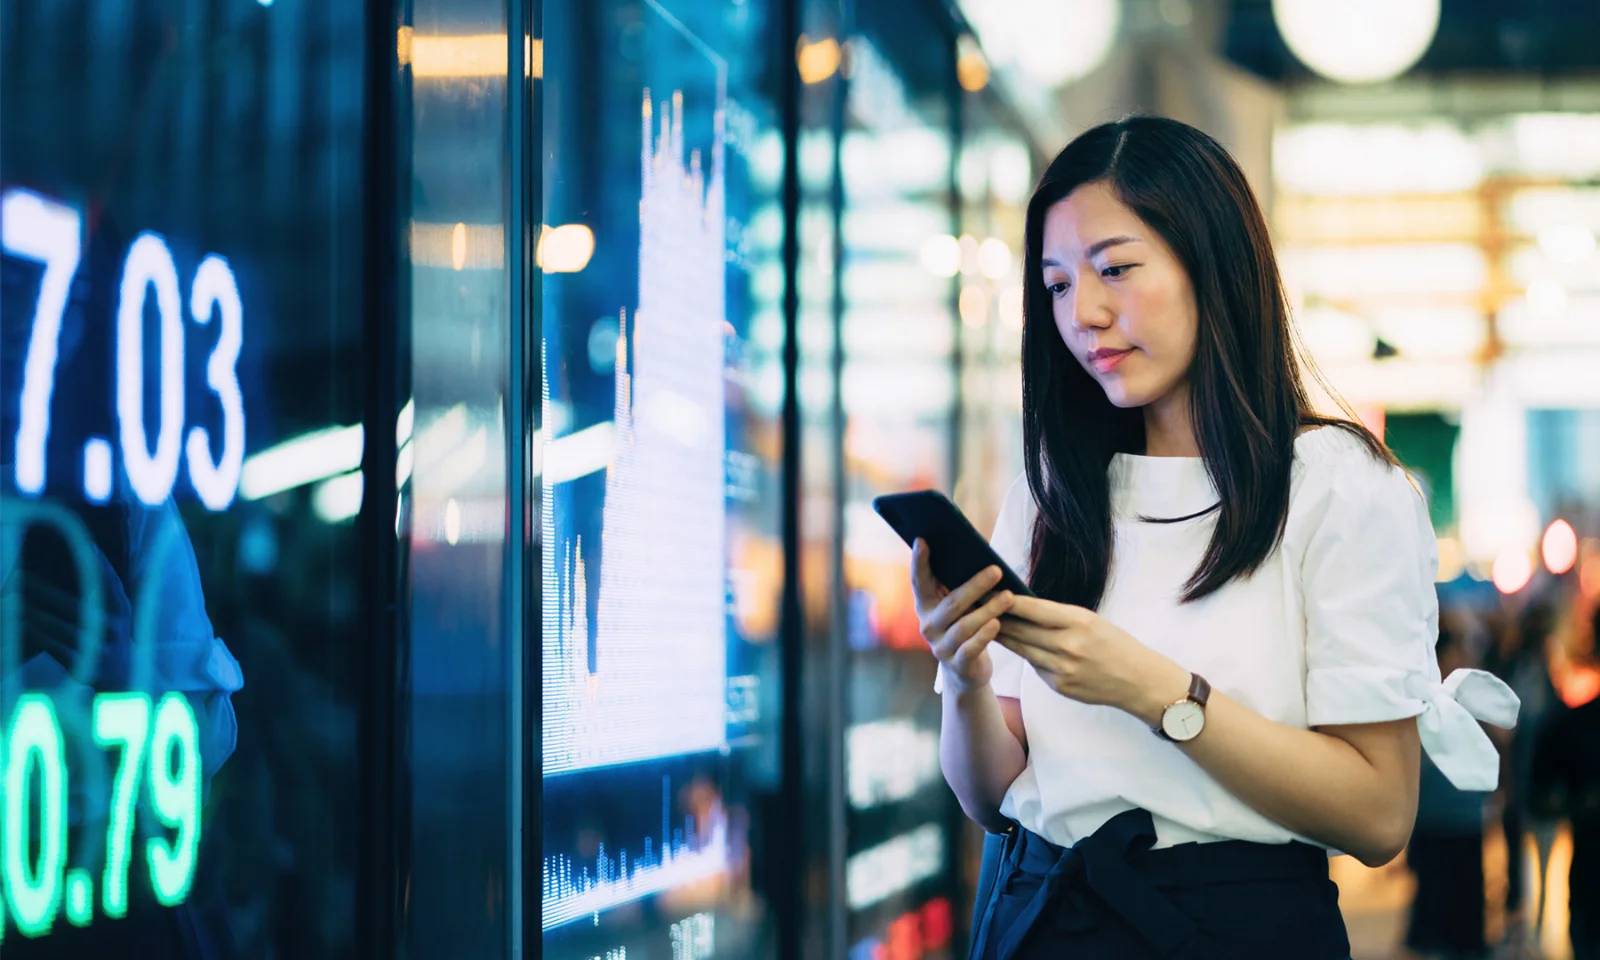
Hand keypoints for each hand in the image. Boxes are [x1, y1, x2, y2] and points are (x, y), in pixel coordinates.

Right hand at [911, 539, 1015, 694]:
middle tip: (997, 570)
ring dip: (988, 610)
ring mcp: (940, 647)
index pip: (919, 581)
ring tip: (1008, 597)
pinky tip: (997, 624)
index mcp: (925, 605)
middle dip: (975, 586)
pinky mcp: (956, 664)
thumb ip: (960, 586)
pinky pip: (970, 648)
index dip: (918, 562)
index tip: (922, 540)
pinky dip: (984, 635)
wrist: (966, 669)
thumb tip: (983, 559)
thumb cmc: (966, 626)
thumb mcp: (959, 607)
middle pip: (951, 603)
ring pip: (963, 626)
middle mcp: (927, 625)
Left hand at [996, 596, 1188, 723]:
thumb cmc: (1115, 644)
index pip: (1035, 609)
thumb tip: (1024, 608)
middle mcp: (1068, 646)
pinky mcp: (1059, 686)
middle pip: (1022, 630)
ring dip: (1004, 637)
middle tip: (978, 607)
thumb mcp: (1091, 621)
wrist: (1138, 680)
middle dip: (998, 618)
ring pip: (1023, 650)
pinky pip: (1035, 667)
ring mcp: (1062, 669)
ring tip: (986, 625)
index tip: (991, 592)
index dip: (1010, 601)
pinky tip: (1018, 646)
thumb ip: (1059, 617)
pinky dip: (1027, 656)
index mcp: (1079, 623)